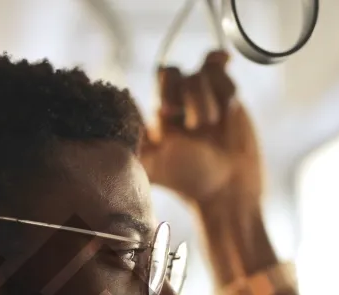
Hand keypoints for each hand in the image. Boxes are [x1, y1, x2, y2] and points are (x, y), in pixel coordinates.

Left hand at [140, 51, 262, 213]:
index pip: (141, 91)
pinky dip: (221, 75)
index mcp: (152, 117)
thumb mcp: (153, 167)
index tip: (170, 113)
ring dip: (207, 101)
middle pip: (170, 73)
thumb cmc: (188, 178)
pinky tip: (224, 65)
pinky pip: (217, 66)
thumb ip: (134, 150)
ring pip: (199, 74)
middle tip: (194, 123)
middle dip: (185, 96)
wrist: (228, 185)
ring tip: (212, 126)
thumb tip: (110, 140)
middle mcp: (172, 103)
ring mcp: (197, 96)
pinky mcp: (222, 92)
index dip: (162, 93)